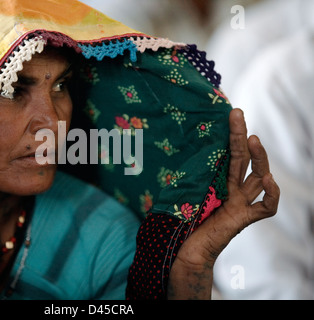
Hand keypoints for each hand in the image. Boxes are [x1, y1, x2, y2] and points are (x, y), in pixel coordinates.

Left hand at [168, 108, 279, 298]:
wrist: (183, 251)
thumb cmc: (179, 222)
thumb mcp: (181, 190)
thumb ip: (186, 173)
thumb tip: (176, 148)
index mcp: (219, 181)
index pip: (229, 154)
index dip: (231, 135)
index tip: (229, 115)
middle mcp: (233, 190)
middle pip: (243, 160)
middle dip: (241, 136)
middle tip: (237, 114)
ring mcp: (240, 204)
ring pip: (258, 177)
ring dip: (259, 157)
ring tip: (252, 138)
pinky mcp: (243, 219)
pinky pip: (266, 207)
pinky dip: (272, 194)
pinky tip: (268, 180)